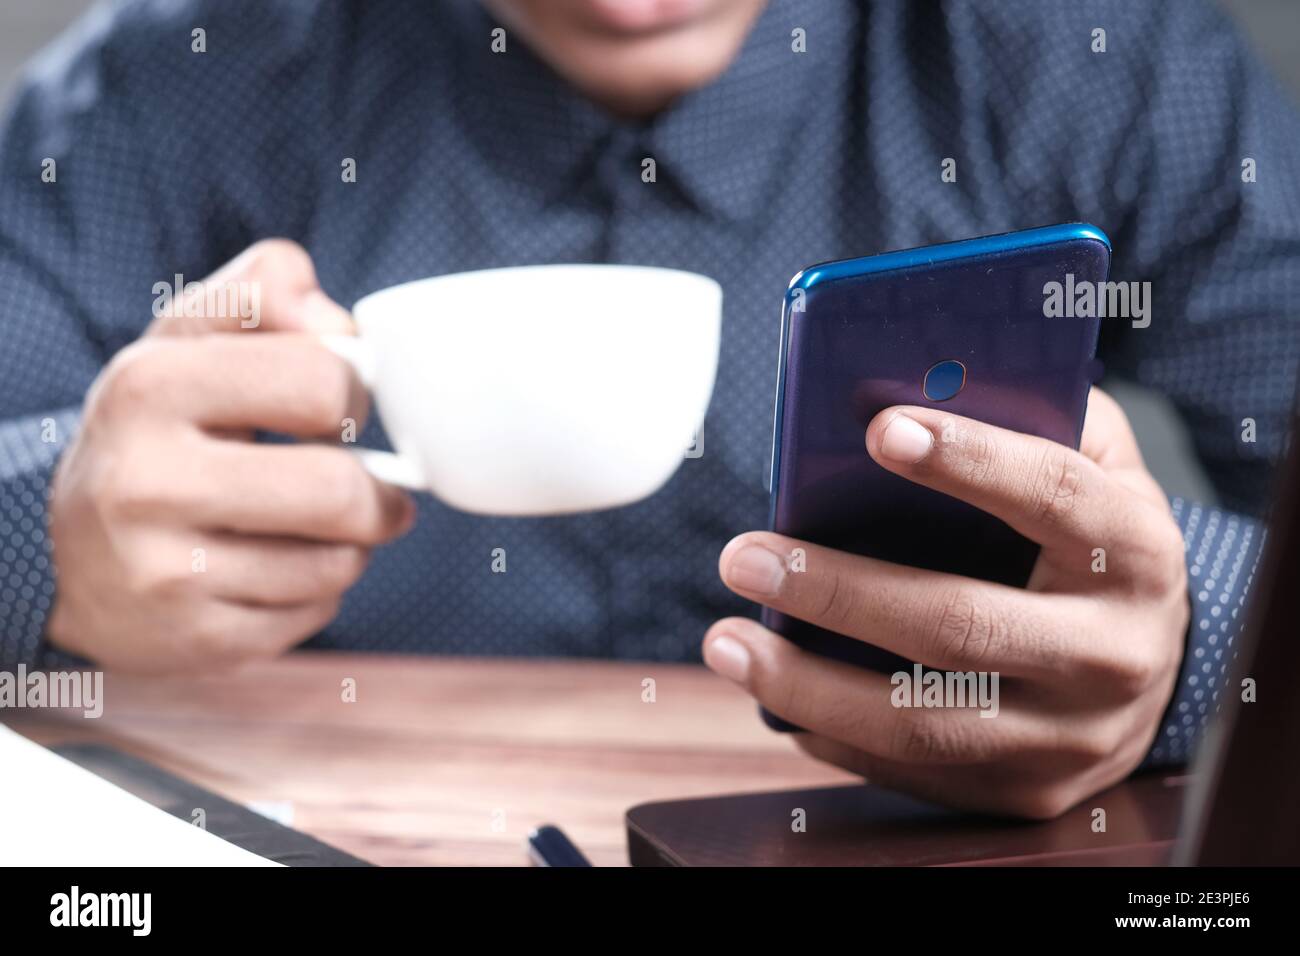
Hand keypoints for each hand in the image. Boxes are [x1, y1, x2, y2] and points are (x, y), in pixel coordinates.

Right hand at [47, 240, 414, 672]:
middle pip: (339, 491)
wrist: (68, 555)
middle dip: (375, 490)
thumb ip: (264, 293)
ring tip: (312, 527)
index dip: (352, 392)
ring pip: (340, 560)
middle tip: (368, 485)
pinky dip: (319, 590)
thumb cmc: (159, 431)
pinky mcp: (195, 640)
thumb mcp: (187, 340)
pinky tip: (279, 570)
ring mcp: (166, 573)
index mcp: (149, 388)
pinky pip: (317, 612)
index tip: (338, 407)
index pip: (322, 381)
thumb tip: (338, 323)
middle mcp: (145, 483)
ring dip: (352, 543)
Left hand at [703, 388, 1188, 818]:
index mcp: (1133, 549)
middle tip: (743, 557)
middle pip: (961, 625)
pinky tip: (773, 694)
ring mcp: (1073, 736)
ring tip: (726, 642)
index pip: (1054, 495)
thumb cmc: (1087, 539)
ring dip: (808, 684)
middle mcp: (1114, 652)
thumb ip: (1025, 415)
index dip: (969, 461)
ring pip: (923, 722)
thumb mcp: (1088, 464)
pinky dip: (831, 732)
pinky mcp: (1029, 790)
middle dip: (838, 590)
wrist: (1149, 664)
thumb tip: (907, 384)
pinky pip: (913, 770)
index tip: (878, 430)